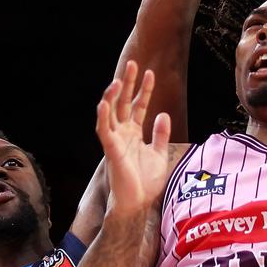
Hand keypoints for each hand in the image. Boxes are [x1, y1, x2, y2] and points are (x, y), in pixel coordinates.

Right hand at [97, 61, 171, 216]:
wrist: (138, 202)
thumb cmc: (146, 182)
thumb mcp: (160, 154)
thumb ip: (161, 134)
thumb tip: (163, 114)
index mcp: (134, 133)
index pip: (139, 106)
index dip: (144, 90)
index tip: (150, 73)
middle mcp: (123, 133)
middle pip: (124, 103)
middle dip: (128, 84)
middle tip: (132, 63)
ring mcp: (115, 140)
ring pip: (111, 112)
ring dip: (113, 96)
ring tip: (118, 80)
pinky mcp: (110, 149)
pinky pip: (103, 130)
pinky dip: (103, 116)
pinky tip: (104, 102)